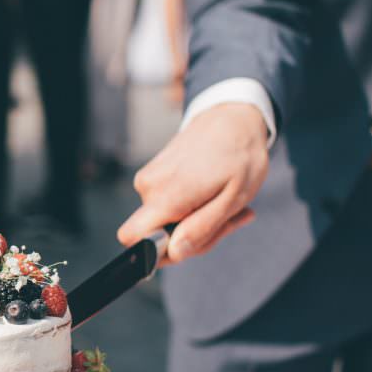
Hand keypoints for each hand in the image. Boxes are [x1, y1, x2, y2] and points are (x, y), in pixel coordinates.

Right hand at [117, 103, 268, 262]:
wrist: (231, 118)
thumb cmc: (239, 156)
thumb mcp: (233, 199)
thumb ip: (202, 229)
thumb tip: (174, 253)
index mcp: (166, 196)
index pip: (132, 238)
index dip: (159, 253)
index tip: (191, 241)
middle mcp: (148, 188)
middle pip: (155, 236)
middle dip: (191, 237)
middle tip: (228, 219)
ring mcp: (148, 180)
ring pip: (163, 223)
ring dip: (196, 222)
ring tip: (223, 203)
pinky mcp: (153, 175)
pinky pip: (165, 207)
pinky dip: (191, 208)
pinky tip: (213, 194)